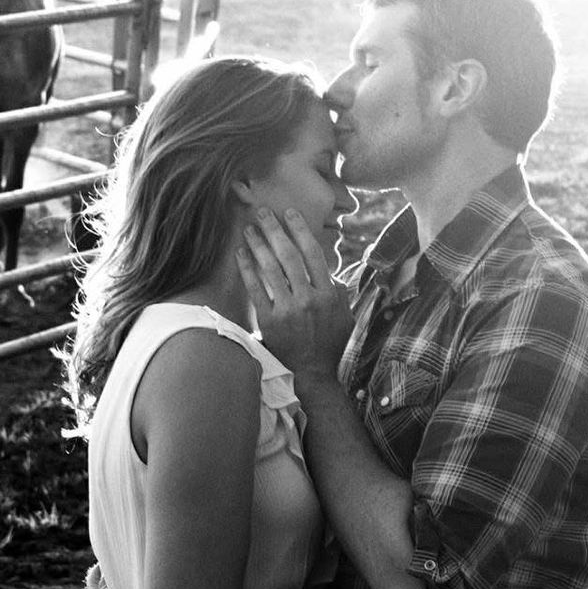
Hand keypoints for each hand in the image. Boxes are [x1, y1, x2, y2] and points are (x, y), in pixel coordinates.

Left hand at [235, 207, 351, 381]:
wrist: (314, 376)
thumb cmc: (331, 346)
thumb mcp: (346, 318)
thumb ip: (340, 293)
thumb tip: (335, 274)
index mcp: (329, 294)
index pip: (313, 253)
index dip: (300, 230)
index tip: (290, 213)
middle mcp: (309, 299)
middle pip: (289, 255)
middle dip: (275, 230)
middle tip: (263, 212)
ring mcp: (288, 310)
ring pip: (271, 269)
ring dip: (259, 245)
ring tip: (250, 229)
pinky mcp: (269, 322)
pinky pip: (256, 289)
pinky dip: (247, 269)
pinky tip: (241, 254)